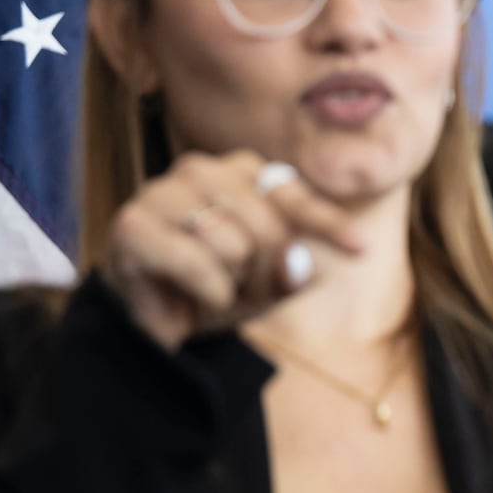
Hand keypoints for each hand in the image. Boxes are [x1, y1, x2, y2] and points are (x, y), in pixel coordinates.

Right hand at [98, 151, 368, 349]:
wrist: (155, 322)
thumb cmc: (216, 289)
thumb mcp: (270, 284)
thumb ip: (292, 271)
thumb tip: (295, 264)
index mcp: (239, 173)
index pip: (292, 195)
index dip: (327, 224)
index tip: (360, 249)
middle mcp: (201, 170)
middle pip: (268, 226)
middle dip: (266, 273)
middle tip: (246, 291)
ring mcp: (162, 192)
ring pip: (234, 244)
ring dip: (234, 284)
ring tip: (215, 289)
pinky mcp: (132, 224)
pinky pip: (197, 263)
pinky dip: (209, 291)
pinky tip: (194, 295)